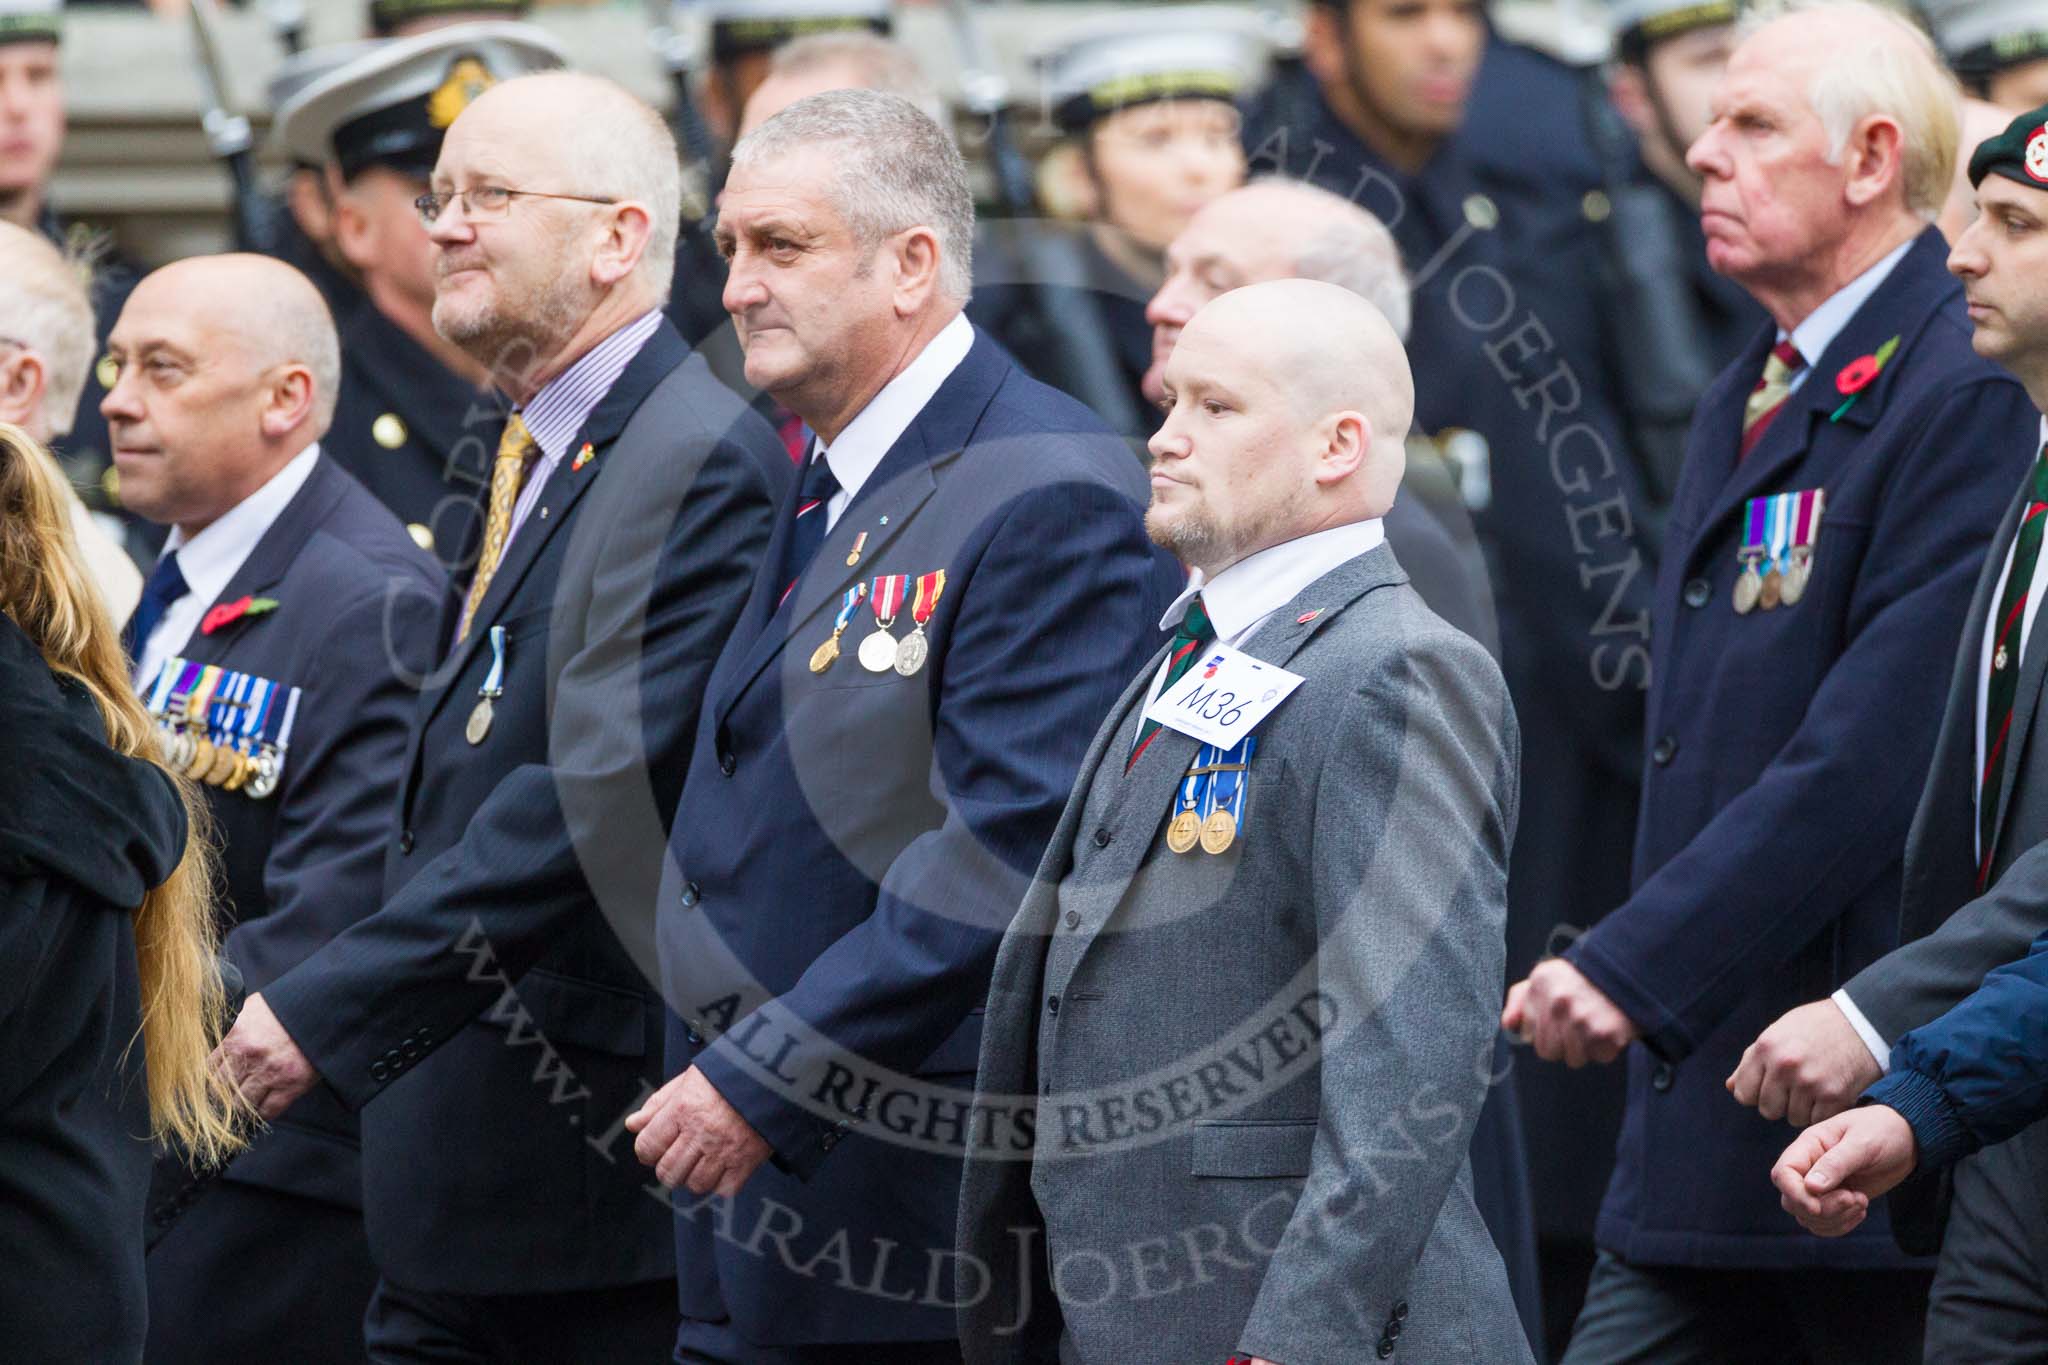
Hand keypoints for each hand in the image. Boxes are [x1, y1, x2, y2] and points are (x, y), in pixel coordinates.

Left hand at [210, 992, 318, 1120]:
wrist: (326, 1008)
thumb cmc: (289, 1007)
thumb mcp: (252, 1008)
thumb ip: (232, 1025)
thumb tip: (215, 1040)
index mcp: (236, 1036)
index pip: (207, 1069)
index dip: (208, 1079)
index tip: (210, 1085)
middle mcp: (250, 1056)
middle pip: (221, 1090)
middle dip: (220, 1097)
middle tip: (222, 1101)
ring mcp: (271, 1072)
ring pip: (241, 1105)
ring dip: (240, 1108)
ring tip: (241, 1107)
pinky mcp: (292, 1084)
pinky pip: (269, 1110)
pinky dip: (263, 1113)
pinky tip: (261, 1109)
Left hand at [626, 1066, 772, 1195]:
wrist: (774, 1075)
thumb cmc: (728, 1074)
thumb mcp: (688, 1080)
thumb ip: (658, 1104)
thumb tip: (633, 1125)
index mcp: (682, 1109)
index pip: (648, 1145)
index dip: (646, 1152)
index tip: (654, 1150)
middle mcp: (700, 1132)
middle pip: (668, 1171)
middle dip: (667, 1169)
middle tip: (677, 1159)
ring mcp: (724, 1150)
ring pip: (694, 1184)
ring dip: (693, 1178)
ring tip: (700, 1164)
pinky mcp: (746, 1161)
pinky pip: (723, 1189)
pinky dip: (720, 1184)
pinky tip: (722, 1168)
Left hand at [1501, 958, 1637, 1066]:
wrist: (1631, 968)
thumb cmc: (1584, 977)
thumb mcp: (1546, 976)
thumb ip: (1520, 999)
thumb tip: (1508, 1025)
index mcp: (1539, 984)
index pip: (1528, 1034)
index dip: (1545, 1031)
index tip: (1559, 1020)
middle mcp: (1557, 1002)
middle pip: (1548, 1051)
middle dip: (1563, 1043)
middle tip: (1579, 1025)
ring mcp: (1581, 1018)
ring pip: (1573, 1058)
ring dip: (1586, 1047)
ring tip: (1595, 1024)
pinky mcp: (1606, 1033)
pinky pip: (1599, 1058)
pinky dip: (1607, 1048)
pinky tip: (1609, 1027)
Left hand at [1728, 998, 1882, 1125]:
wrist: (1861, 1022)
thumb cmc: (1814, 1027)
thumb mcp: (1778, 1033)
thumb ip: (1752, 1060)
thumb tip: (1731, 1088)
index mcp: (1766, 1048)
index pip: (1744, 1094)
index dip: (1756, 1093)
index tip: (1769, 1087)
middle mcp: (1785, 1066)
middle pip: (1768, 1110)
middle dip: (1779, 1103)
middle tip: (1795, 1087)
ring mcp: (1810, 1082)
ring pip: (1794, 1118)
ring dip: (1802, 1108)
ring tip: (1814, 1086)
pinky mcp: (1835, 1095)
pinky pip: (1817, 1120)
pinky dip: (1822, 1112)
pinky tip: (1828, 1093)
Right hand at [1771, 1105, 1918, 1236]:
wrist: (1906, 1139)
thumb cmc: (1882, 1131)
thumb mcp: (1862, 1143)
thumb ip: (1835, 1163)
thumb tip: (1811, 1187)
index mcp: (1808, 1146)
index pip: (1783, 1174)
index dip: (1795, 1194)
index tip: (1818, 1206)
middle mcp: (1809, 1168)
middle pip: (1792, 1201)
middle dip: (1823, 1210)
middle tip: (1855, 1198)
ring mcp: (1821, 1187)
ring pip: (1807, 1217)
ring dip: (1835, 1218)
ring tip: (1862, 1201)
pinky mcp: (1835, 1201)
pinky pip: (1824, 1224)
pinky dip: (1841, 1225)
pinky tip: (1861, 1210)